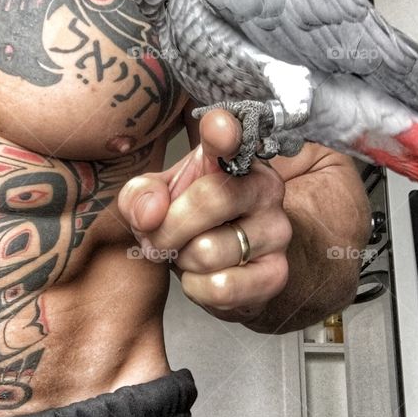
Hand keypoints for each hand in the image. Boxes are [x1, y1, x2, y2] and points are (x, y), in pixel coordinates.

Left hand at [117, 109, 292, 321]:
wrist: (226, 265)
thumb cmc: (190, 220)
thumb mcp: (158, 198)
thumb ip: (140, 195)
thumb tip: (149, 213)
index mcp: (234, 157)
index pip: (233, 137)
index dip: (224, 131)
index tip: (217, 128)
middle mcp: (264, 188)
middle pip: (209, 200)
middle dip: (167, 228)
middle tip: (156, 239)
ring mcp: (276, 231)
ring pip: (208, 250)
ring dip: (182, 261)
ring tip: (187, 255)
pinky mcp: (276, 273)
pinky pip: (221, 287)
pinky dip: (197, 288)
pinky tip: (202, 277)